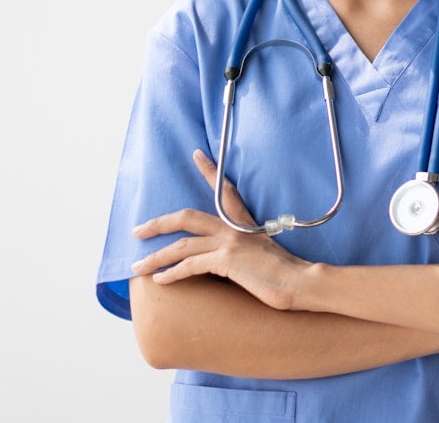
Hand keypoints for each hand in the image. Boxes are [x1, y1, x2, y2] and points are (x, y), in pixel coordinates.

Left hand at [130, 150, 314, 310]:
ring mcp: (229, 243)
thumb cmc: (286, 274)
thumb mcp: (265, 253)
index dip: (209, 171)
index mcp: (244, 223)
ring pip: (181, 245)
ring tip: (138, 266)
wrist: (302, 282)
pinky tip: (160, 280)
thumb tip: (230, 259)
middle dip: (157, 224)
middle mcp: (233, 228)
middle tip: (136, 231)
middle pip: (186, 217)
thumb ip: (246, 250)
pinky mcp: (227, 261)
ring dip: (156, 257)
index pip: (224, 190)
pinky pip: (190, 265)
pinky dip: (172, 273)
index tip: (197, 155)